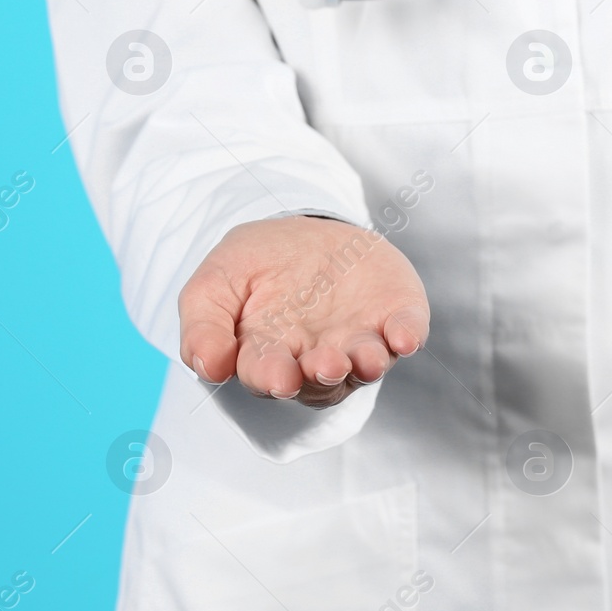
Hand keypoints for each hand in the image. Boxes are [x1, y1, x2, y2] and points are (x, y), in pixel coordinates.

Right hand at [179, 216, 429, 407]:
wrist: (303, 231)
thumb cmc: (254, 267)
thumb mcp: (214, 284)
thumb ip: (203, 326)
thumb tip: (206, 367)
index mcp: (269, 355)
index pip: (267, 373)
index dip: (271, 377)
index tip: (276, 377)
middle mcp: (316, 357)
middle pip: (320, 379)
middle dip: (322, 375)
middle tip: (323, 365)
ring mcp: (358, 339)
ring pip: (365, 365)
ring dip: (366, 364)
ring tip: (363, 358)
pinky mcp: (394, 316)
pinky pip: (406, 332)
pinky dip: (407, 335)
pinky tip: (405, 337)